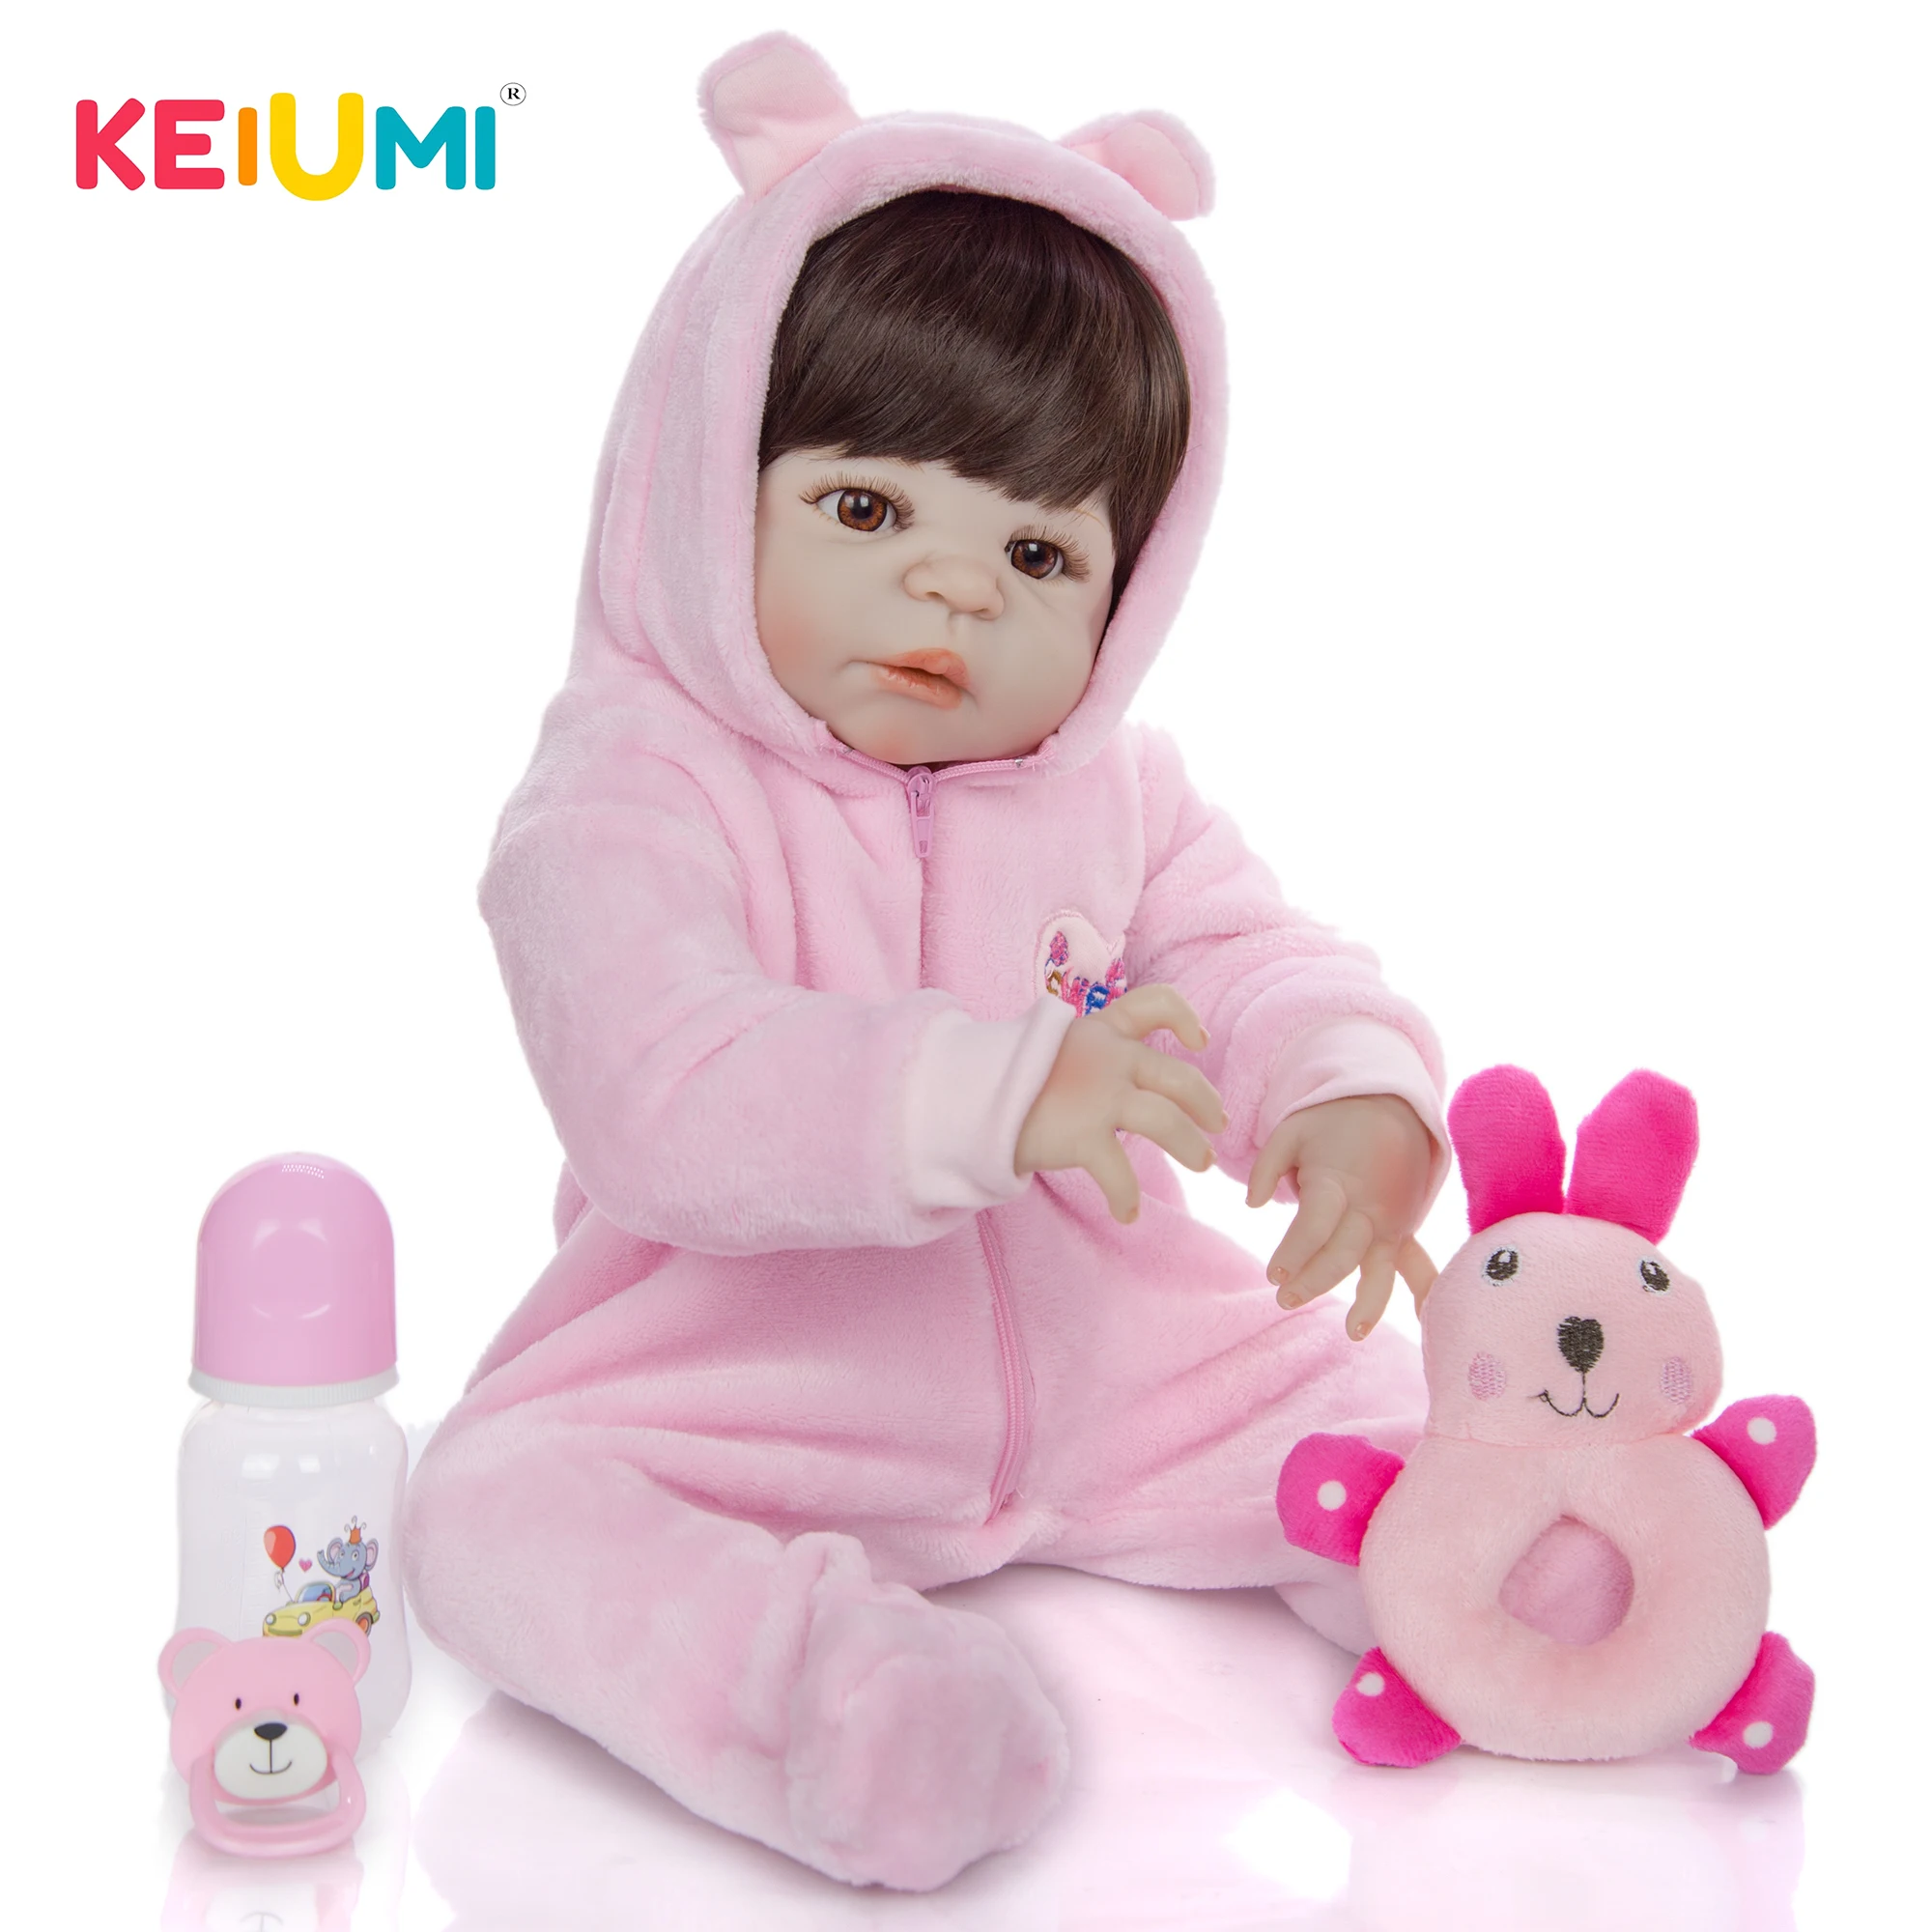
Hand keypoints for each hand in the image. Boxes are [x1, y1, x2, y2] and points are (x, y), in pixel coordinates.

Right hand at [1015, 984, 1225, 1222]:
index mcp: (1102, 1030)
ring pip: (1166, 1122)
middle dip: (1205, 1102)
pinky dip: (1126, 1197)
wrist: (970, 1094)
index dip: (1183, 1017)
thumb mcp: (1055, 1045)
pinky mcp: (1083, 1136)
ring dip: (1190, 1145)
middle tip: (1217, 1123)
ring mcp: (1098, 1097)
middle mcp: (1108, 1059)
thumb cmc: (1011, 1075)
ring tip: (1200, 1162)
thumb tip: (1120, 1072)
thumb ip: (1093, 1052)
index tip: (1198, 1039)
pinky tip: (1127, 1214)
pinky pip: (1120, 1174)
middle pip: (1178, 1076)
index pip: (1155, 1003)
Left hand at [1246, 1094, 1436, 1339]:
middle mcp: (1369, 1207)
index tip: (1273, 1273)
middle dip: (1314, 1280)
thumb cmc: (1331, 1121)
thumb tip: (1251, 1204)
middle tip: (1283, 1298)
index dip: (1294, 1252)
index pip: (1315, 1225)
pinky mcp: (1402, 1229)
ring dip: (1369, 1301)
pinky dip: (1424, 1290)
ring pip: (1380, 1267)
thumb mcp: (1291, 1128)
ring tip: (1353, 1331)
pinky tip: (1425, 1319)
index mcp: (1337, 1182)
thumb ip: (1265, 1166)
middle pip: (1343, 1253)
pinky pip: (1417, 1263)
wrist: (1391, 1106)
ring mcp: (1390, 1221)